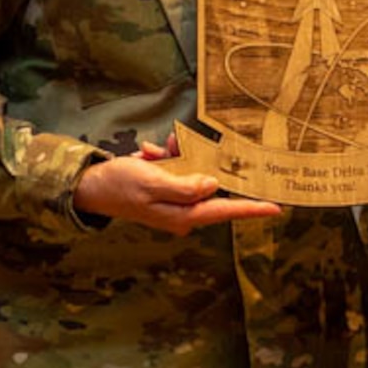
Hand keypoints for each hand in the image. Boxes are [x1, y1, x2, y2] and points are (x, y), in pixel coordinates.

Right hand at [73, 155, 280, 235]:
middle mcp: (183, 210)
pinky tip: (149, 154)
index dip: (251, 209)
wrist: (91, 185)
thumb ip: (185, 185)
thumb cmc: (119, 186)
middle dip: (200, 163)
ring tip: (156, 153)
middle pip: (210, 186)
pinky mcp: (166, 188)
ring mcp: (175, 200)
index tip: (276, 208)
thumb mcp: (152, 183)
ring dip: (177, 157)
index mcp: (182, 215)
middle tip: (179, 152)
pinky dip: (166, 157)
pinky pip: (178, 168)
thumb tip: (213, 185)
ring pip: (193, 171)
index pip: (224, 211)